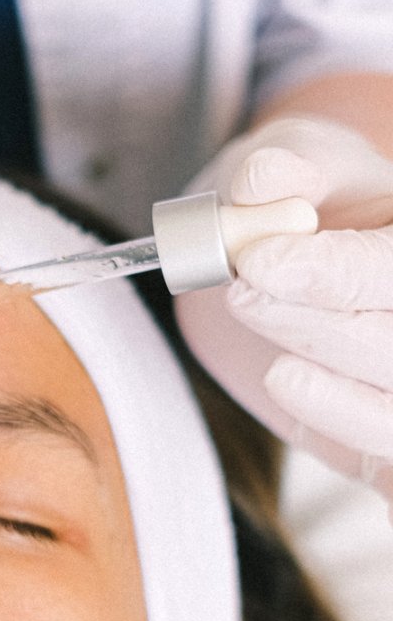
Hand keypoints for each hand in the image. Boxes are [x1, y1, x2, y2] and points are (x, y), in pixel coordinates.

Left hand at [176, 117, 392, 513]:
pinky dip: (338, 424)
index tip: (259, 261)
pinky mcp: (389, 443)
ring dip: (327, 385)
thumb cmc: (304, 204)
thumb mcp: (294, 163)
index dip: (336, 271)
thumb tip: (265, 181)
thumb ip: (283, 169)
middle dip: (318, 323)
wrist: (286, 261)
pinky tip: (288, 382)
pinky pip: (385, 457)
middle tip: (243, 294)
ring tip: (269, 348)